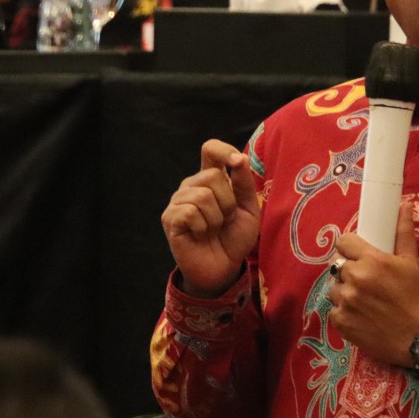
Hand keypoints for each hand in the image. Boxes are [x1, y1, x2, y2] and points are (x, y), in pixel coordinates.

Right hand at [162, 139, 261, 297]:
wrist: (224, 268)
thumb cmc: (235, 237)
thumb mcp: (249, 208)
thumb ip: (244, 183)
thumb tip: (240, 159)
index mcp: (210, 178)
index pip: (210, 149)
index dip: (224, 150)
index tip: (237, 162)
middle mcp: (192, 185)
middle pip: (212, 175)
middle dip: (228, 202)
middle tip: (225, 220)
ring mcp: (178, 201)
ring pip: (202, 195)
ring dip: (216, 218)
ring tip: (213, 229)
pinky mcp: (170, 218)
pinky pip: (190, 212)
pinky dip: (203, 227)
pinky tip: (200, 235)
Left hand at [328, 199, 418, 366]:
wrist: (418, 338)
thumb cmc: (415, 297)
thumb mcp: (411, 262)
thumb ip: (403, 232)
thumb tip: (405, 205)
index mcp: (371, 261)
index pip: (343, 242)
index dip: (349, 248)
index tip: (357, 254)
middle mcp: (355, 279)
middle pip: (336, 265)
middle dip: (347, 269)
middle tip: (362, 279)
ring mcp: (345, 301)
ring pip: (333, 288)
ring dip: (343, 291)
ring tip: (361, 299)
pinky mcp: (340, 322)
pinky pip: (334, 310)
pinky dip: (343, 312)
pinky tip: (359, 315)